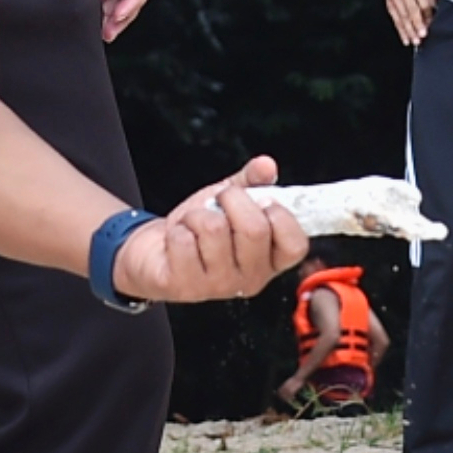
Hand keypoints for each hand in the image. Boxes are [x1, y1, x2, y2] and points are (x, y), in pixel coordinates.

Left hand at [109, 158, 310, 304]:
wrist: (157, 251)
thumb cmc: (200, 230)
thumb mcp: (230, 202)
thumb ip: (252, 183)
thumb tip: (266, 165)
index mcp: (270, 261)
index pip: (296, 244)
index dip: (281, 215)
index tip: (263, 203)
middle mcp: (250, 279)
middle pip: (255, 229)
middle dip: (231, 200)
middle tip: (220, 203)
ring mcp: (219, 286)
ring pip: (215, 229)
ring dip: (198, 215)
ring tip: (195, 225)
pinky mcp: (186, 287)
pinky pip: (184, 240)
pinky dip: (177, 230)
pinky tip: (178, 242)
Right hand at [377, 0, 434, 48]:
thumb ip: (428, 0)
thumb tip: (431, 20)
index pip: (422, 2)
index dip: (427, 14)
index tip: (431, 25)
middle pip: (411, 10)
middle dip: (417, 24)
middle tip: (422, 36)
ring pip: (402, 17)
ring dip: (409, 31)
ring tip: (415, 41)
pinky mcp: (388, 4)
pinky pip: (395, 20)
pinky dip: (401, 31)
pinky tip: (406, 39)